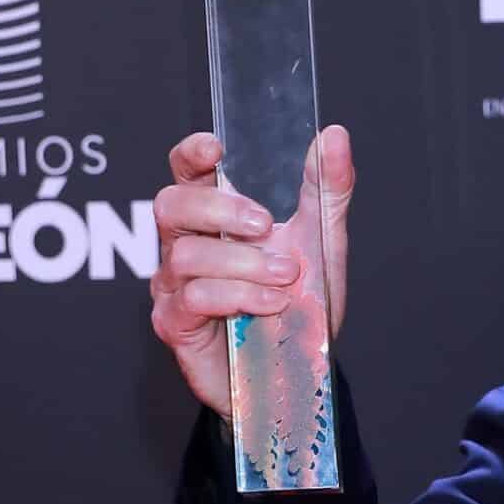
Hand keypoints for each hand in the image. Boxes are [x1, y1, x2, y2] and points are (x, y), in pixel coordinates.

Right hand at [149, 125, 354, 418]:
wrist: (301, 370)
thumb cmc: (301, 301)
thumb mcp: (323, 240)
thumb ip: (327, 188)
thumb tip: (333, 133)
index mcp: (215, 217)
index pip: (186, 172)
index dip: (190, 154)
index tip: (215, 147)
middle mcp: (186, 245)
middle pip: (171, 204)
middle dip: (220, 208)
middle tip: (267, 225)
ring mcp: (174, 286)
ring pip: (187, 255)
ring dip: (245, 263)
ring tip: (287, 278)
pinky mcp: (175, 324)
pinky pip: (194, 298)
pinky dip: (239, 296)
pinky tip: (270, 305)